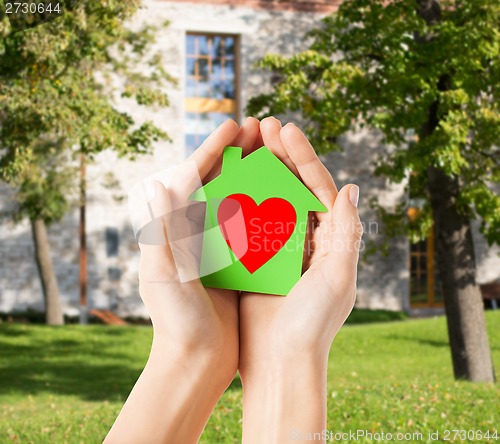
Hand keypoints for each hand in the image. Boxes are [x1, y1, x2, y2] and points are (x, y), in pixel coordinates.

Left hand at [106, 117, 262, 443]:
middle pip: (220, 182)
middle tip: (262, 129)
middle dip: (239, 153)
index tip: (234, 125)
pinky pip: (255, 226)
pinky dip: (268, 206)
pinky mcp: (238, 263)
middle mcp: (196, 233)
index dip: (214, 149)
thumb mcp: (165, 275)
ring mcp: (219, 246)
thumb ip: (162, 231)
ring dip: (256, 173)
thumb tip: (156, 182)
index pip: (194, 178)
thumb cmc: (175, 321)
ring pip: (240, 199)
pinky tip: (287, 195)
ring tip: (276, 151)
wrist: (195, 361)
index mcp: (175, 230)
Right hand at [238, 117, 361, 442]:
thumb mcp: (337, 278)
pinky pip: (247, 224)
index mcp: (330, 240)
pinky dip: (239, 202)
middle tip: (263, 125)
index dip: (303, 156)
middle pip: (293, 187)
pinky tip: (225, 182)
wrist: (280, 363)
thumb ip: (346, 233)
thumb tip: (351, 188)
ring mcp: (279, 249)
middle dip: (280, 155)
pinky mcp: (255, 261)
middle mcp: (307, 240)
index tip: (285, 129)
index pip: (318, 187)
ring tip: (244, 144)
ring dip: (257, 172)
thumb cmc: (312, 324)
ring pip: (268, 200)